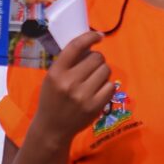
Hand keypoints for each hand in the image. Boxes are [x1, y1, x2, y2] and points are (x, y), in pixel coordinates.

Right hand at [30, 31, 111, 147]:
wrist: (53, 127)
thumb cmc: (52, 98)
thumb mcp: (52, 77)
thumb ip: (68, 62)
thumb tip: (90, 46)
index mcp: (56, 72)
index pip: (76, 46)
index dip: (90, 37)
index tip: (98, 36)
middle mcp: (69, 82)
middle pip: (97, 58)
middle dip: (97, 59)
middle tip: (91, 67)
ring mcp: (83, 95)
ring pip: (106, 70)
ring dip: (102, 72)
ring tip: (94, 80)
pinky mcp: (95, 106)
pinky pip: (111, 86)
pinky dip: (107, 86)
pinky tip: (98, 91)